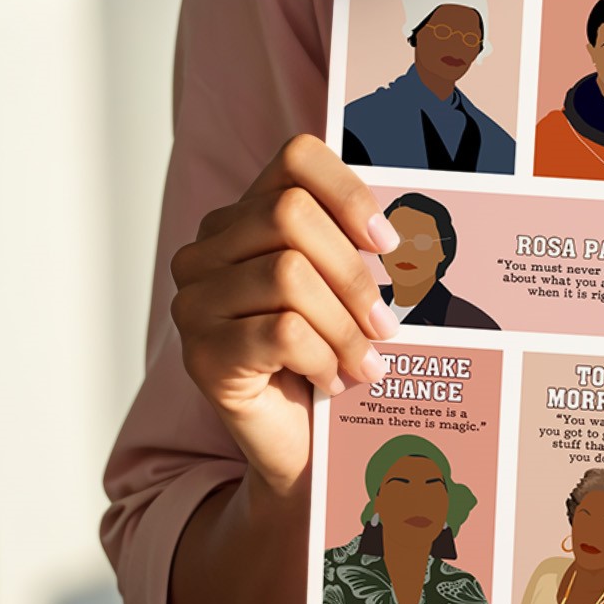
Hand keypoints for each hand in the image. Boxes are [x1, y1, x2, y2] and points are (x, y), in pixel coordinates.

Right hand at [169, 134, 400, 498]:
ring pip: (288, 274)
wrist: (294, 443)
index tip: (386, 242)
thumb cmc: (322, 353)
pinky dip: (323, 357)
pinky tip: (335, 380)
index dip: (348, 190)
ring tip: (367, 360)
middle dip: (352, 272)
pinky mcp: (200, 355)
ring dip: (344, 325)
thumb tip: (409, 224)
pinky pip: (280, 333)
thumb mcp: (337, 287)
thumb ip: (354, 242)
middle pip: (290, 215)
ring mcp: (194, 302)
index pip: (294, 159)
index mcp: (241, 216)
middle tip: (386, 322)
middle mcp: (205, 251)